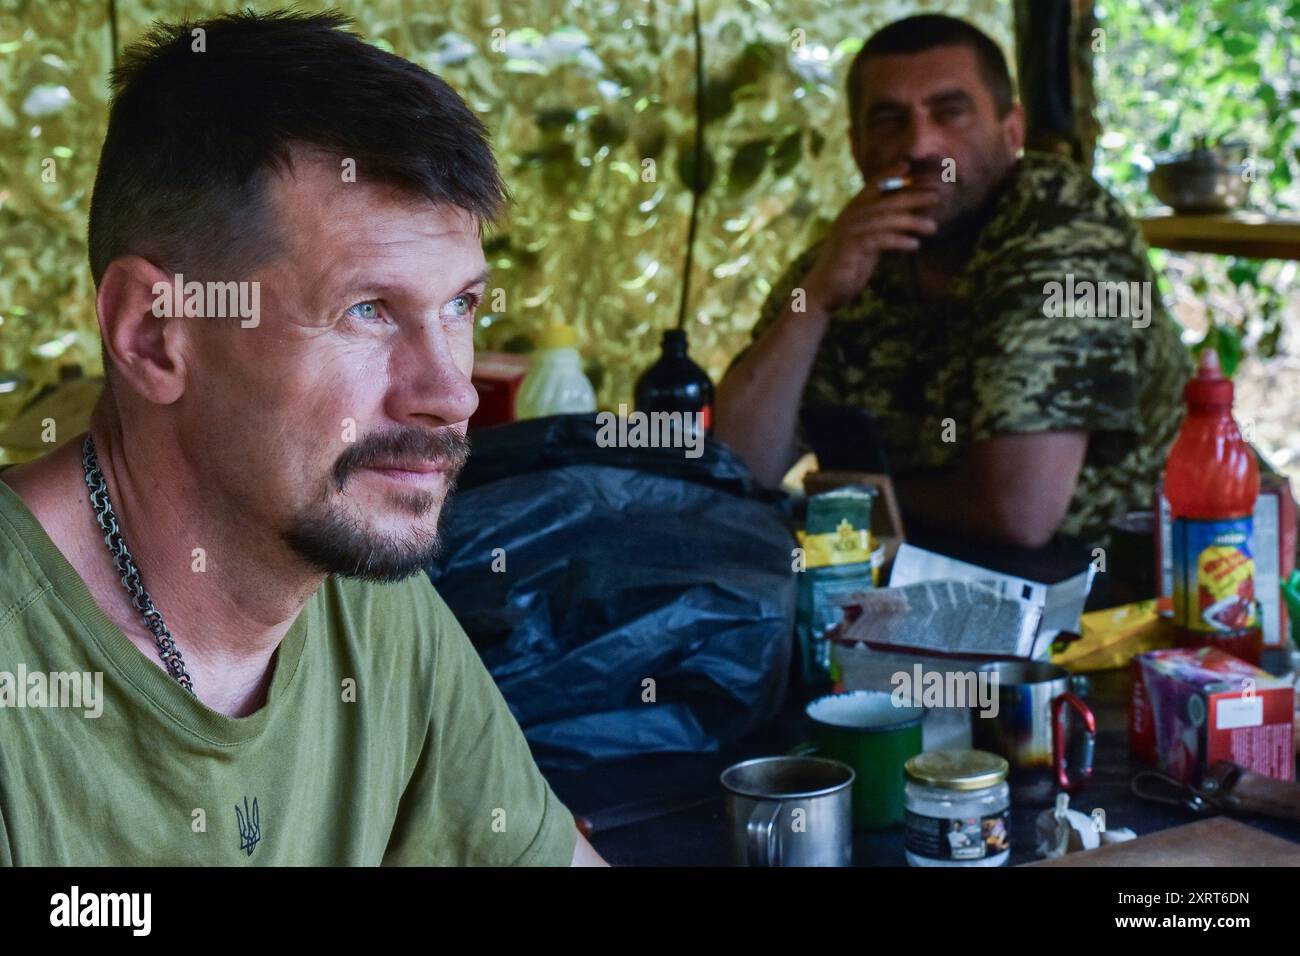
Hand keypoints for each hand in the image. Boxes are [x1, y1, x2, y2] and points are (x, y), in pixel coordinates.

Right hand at [799, 177, 938, 313]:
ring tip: (934, 227)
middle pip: (885, 202)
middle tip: (937, 195)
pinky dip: (899, 241)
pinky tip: (915, 245)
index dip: (890, 174)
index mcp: (851, 213)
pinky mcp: (850, 249)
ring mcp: (848, 232)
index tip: (910, 166)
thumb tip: (904, 220)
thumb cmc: (847, 269)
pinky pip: (880, 240)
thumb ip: (879, 229)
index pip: (872, 187)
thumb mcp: (864, 244)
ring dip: (912, 222)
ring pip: (885, 220)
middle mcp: (848, 217)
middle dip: (913, 196)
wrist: (822, 292)